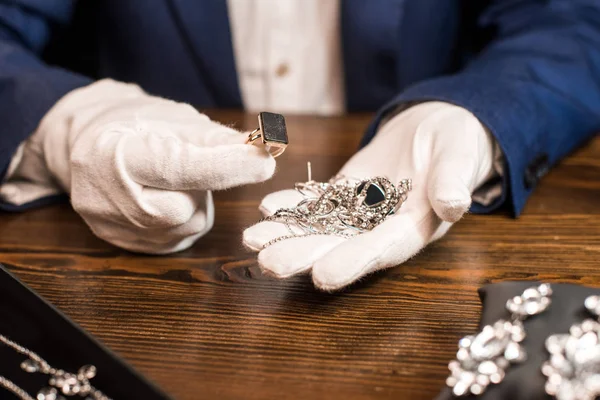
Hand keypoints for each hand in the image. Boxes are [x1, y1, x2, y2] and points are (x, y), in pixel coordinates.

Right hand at [1, 79, 274, 252]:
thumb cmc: (135, 124)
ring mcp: (114, 229)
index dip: (227, 167)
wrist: (83, 145)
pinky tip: (162, 197)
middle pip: (188, 207)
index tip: (265, 162)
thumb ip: (217, 139)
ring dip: (194, 202)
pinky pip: (178, 238)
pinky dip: (183, 218)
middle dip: (202, 186)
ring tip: (169, 179)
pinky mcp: (125, 246)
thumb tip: (265, 150)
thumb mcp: (173, 119)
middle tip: (185, 162)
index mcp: (116, 154)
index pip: (181, 168)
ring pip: (189, 225)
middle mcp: (108, 199)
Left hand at [243, 102, 495, 289]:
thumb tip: (453, 205)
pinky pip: (318, 201)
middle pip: (341, 246)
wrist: (439, 128)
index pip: (383, 250)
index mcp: (415, 227)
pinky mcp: (346, 192)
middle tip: (267, 264)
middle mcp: (383, 227)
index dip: (353, 262)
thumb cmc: (458, 144)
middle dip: (304, 255)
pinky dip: (294, 204)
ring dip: (287, 234)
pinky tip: (267, 207)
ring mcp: (361, 211)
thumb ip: (454, 182)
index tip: (322, 276)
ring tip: (252, 240)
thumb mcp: (461, 158)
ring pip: (321, 227)